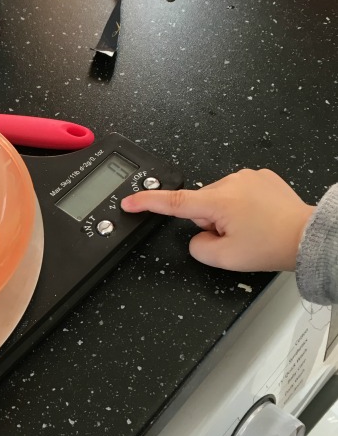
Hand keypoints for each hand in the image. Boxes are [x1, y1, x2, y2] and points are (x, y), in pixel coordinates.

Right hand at [121, 168, 314, 271]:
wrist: (307, 236)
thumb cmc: (272, 246)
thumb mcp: (225, 259)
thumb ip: (198, 248)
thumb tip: (198, 236)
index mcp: (218, 201)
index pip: (172, 202)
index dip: (147, 203)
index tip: (128, 202)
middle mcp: (231, 182)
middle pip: (200, 206)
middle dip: (210, 223)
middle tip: (234, 239)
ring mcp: (247, 176)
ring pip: (219, 200)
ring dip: (227, 215)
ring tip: (251, 229)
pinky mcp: (261, 177)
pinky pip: (238, 193)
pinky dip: (242, 207)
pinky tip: (258, 218)